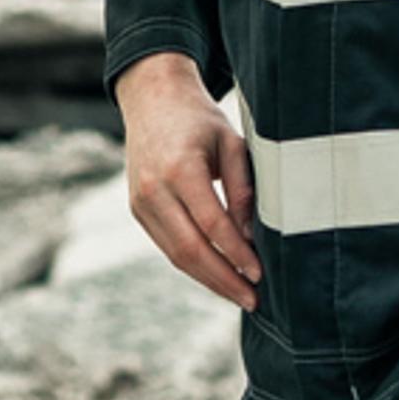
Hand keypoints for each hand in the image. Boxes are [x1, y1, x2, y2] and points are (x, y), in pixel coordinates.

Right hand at [117, 50, 260, 306]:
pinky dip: (193, 265)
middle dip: (224, 279)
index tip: (260, 273)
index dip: (236, 254)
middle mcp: (154, 189)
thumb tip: (249, 236)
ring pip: (176, 254)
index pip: (211, 224)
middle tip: (253, 299)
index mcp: (180, 169)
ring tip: (239, 295)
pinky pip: (167, 246)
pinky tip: (218, 275)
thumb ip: (242, 188)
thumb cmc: (199, 120)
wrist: (152, 100)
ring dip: (209, 279)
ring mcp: (140, 202)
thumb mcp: (231, 143)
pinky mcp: (138, 210)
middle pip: (190, 249)